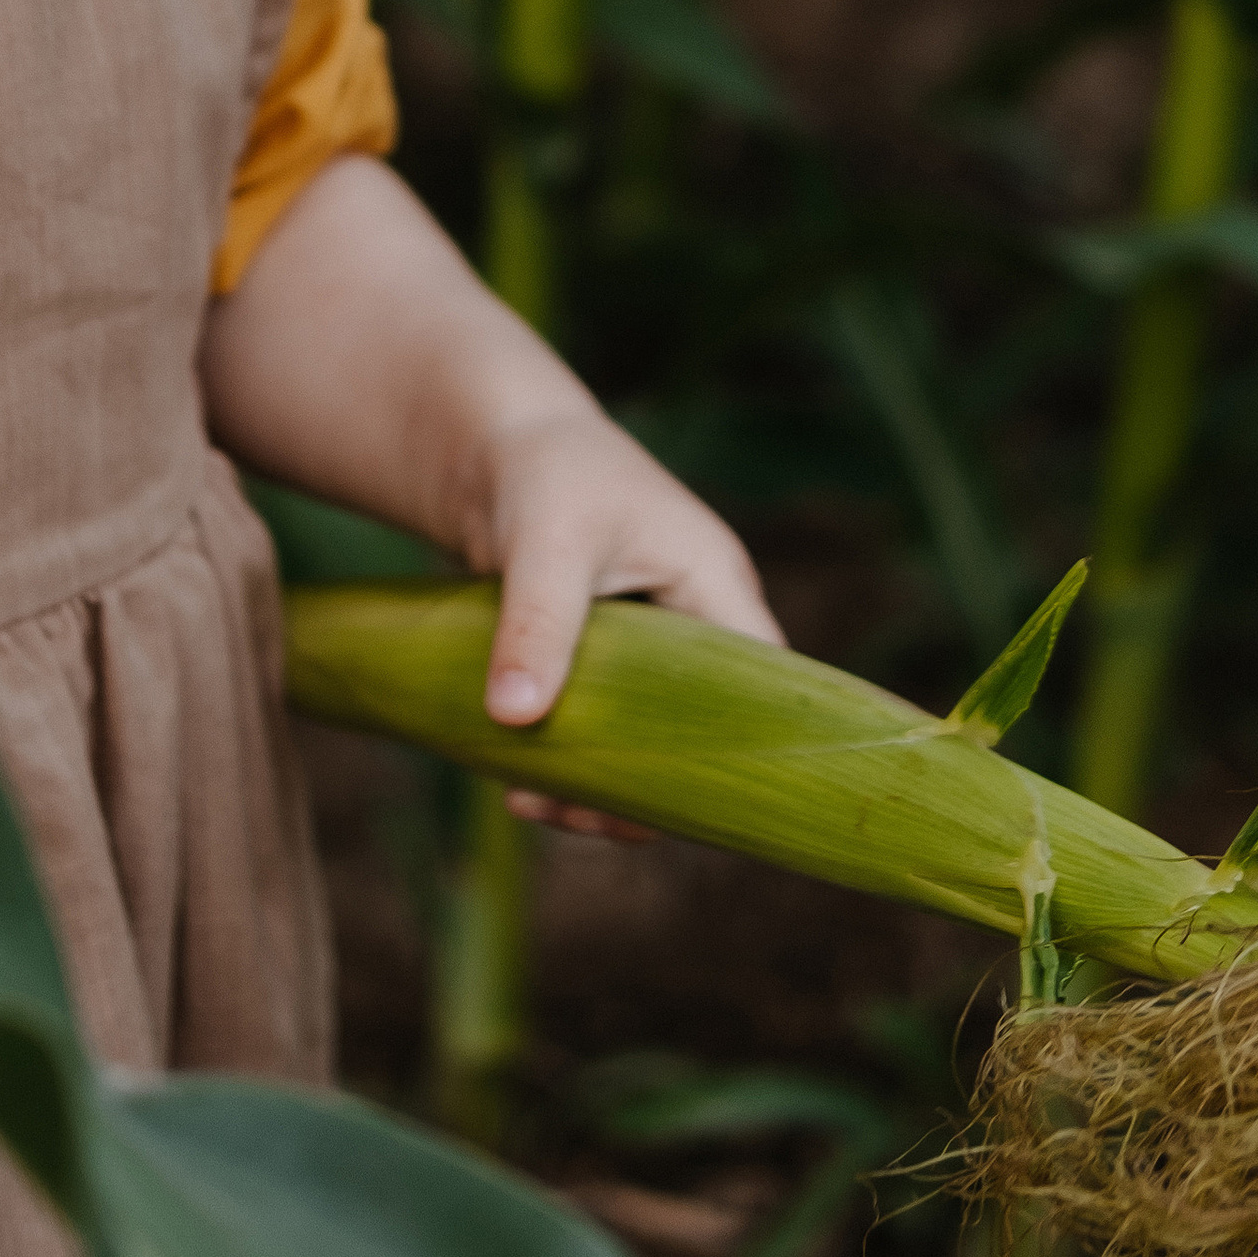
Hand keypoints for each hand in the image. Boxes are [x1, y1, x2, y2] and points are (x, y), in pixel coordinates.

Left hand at [460, 403, 782, 838]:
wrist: (491, 441)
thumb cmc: (541, 470)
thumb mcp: (544, 541)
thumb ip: (536, 623)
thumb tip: (514, 717)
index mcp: (715, 587)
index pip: (766, 690)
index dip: (747, 755)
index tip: (680, 808)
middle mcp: (697, 623)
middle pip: (709, 734)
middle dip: (652, 787)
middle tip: (576, 815)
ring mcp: (654, 648)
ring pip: (654, 742)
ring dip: (605, 783)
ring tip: (534, 804)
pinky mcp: (606, 662)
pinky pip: (609, 730)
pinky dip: (574, 761)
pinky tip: (519, 785)